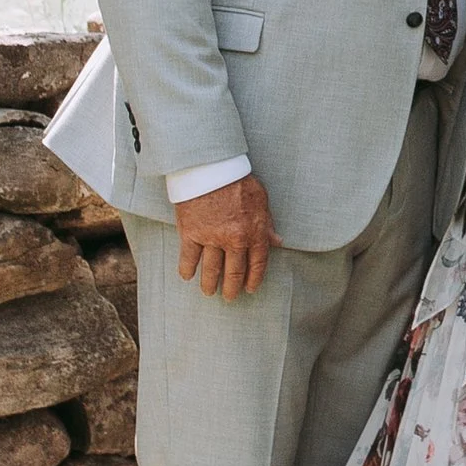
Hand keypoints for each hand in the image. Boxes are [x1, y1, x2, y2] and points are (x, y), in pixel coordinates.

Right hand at [174, 173, 276, 296]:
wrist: (211, 167)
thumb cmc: (238, 180)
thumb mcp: (262, 200)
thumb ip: (268, 224)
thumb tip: (278, 242)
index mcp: (255, 232)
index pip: (257, 264)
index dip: (254, 279)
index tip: (251, 289)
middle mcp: (234, 240)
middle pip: (234, 272)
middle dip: (232, 288)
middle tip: (230, 297)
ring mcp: (211, 238)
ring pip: (211, 270)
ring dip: (210, 284)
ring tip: (209, 292)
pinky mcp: (191, 233)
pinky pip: (188, 258)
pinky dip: (187, 269)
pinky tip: (187, 276)